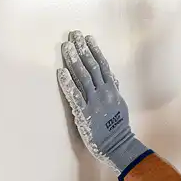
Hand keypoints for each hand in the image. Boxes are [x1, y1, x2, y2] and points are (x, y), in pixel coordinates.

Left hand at [57, 31, 152, 180]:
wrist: (117, 145)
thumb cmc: (118, 126)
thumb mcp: (120, 104)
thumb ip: (114, 89)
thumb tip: (112, 77)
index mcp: (112, 89)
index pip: (102, 65)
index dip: (94, 50)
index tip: (87, 37)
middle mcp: (103, 92)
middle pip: (91, 66)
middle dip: (82, 49)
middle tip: (73, 35)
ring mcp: (93, 102)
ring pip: (83, 77)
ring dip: (73, 61)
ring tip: (66, 47)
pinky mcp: (84, 113)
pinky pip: (74, 96)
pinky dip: (68, 84)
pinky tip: (61, 72)